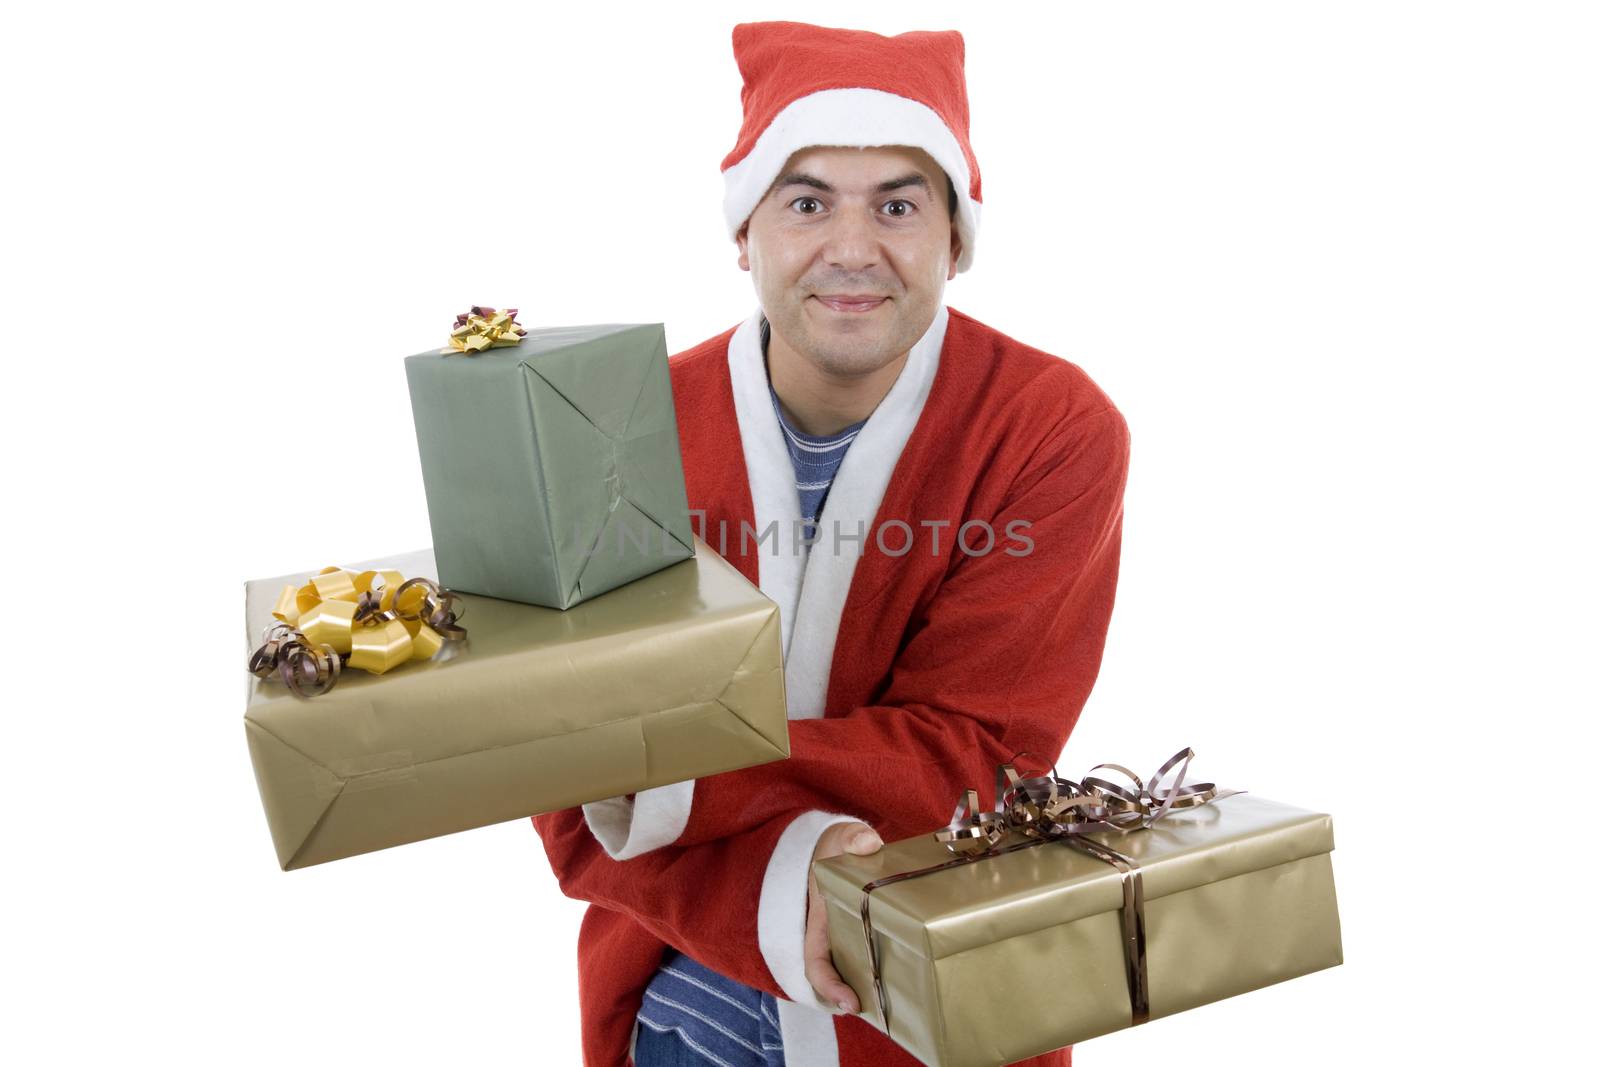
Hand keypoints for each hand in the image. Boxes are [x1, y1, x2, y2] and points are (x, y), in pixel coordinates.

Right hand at [806, 821, 882, 1012]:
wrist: (838, 843)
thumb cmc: (835, 845)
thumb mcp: (840, 836)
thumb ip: (852, 837)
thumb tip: (867, 843)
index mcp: (819, 920)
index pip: (816, 962)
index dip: (829, 986)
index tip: (850, 1003)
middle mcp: (832, 935)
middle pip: (838, 977)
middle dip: (855, 999)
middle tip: (884, 1013)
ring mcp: (849, 936)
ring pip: (855, 971)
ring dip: (872, 989)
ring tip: (901, 1006)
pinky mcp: (868, 933)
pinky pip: (873, 957)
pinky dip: (887, 970)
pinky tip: (912, 973)